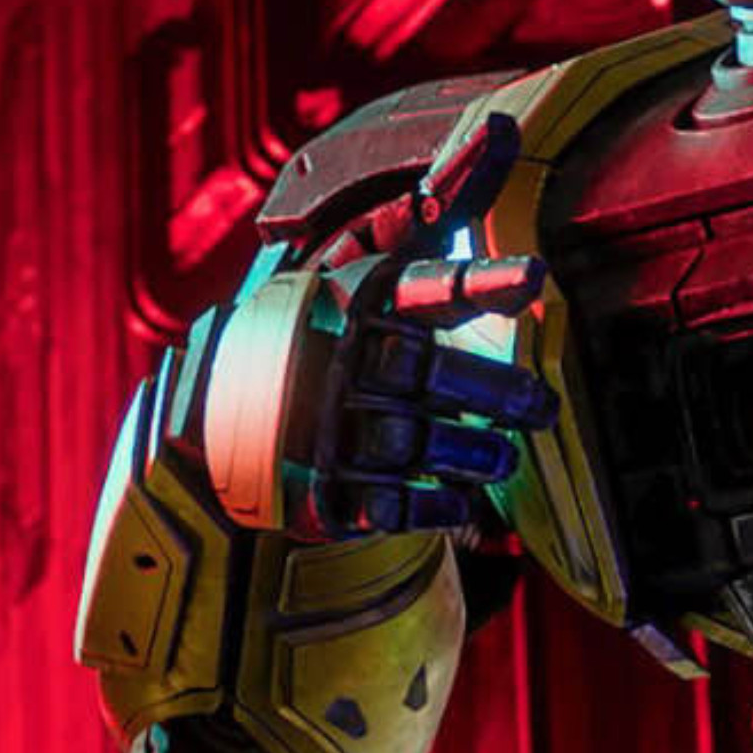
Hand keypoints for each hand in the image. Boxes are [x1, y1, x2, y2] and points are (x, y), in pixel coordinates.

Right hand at [288, 245, 560, 537]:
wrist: (210, 398)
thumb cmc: (315, 335)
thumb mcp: (356, 288)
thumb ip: (430, 274)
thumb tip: (502, 244)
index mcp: (354, 304)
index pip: (427, 288)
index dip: (482, 281)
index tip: (534, 278)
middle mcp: (340, 362)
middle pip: (434, 375)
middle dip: (497, 392)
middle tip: (541, 408)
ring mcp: (324, 427)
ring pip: (415, 441)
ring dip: (469, 453)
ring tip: (504, 460)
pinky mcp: (316, 488)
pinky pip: (384, 504)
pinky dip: (430, 507)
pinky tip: (461, 502)